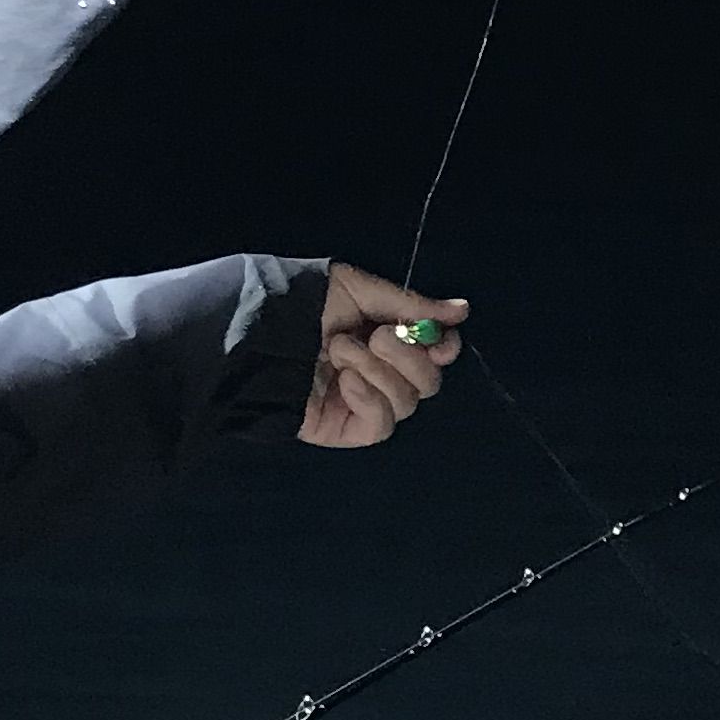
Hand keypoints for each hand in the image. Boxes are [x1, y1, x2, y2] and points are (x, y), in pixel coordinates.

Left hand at [302, 266, 467, 449]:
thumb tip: (462, 310)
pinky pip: (381, 424)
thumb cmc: (303, 301)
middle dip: (409, 357)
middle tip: (376, 336)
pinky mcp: (346, 429)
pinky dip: (369, 399)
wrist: (257, 330)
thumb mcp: (359, 290)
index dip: (444, 347)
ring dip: (378, 371)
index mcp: (388, 338)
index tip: (438, 337)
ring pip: (407, 402)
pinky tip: (344, 381)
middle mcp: (381, 373)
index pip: (437, 353)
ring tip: (339, 350)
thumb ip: (411, 304)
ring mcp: (364, 403)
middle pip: (429, 382)